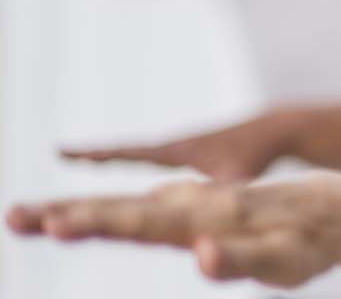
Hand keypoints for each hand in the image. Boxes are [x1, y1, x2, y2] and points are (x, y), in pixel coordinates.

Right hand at [5, 176, 340, 288]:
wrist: (334, 209)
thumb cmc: (310, 243)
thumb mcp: (286, 261)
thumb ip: (243, 259)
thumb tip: (201, 254)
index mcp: (206, 216)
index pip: (142, 220)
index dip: (98, 223)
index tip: (55, 225)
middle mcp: (191, 204)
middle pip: (121, 207)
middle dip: (68, 212)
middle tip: (14, 217)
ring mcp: (188, 204)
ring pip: (124, 205)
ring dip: (76, 210)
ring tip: (30, 218)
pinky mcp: (190, 210)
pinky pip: (137, 209)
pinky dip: (102, 211)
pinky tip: (75, 216)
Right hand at [64, 111, 307, 182]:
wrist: (280, 129)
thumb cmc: (257, 153)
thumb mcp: (234, 175)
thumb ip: (216, 192)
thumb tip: (204, 212)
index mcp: (176, 151)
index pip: (127, 153)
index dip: (95, 156)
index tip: (62, 151)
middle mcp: (175, 147)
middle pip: (125, 152)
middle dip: (94, 155)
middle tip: (60, 151)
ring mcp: (185, 149)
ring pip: (141, 155)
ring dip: (113, 157)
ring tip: (85, 159)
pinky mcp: (197, 155)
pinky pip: (159, 161)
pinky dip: (140, 163)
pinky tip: (136, 174)